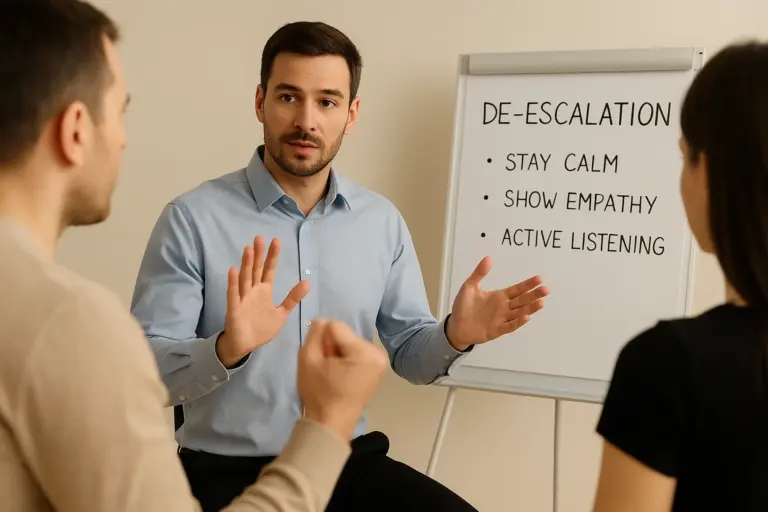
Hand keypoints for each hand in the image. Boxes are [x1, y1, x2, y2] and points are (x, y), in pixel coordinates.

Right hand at [216, 236, 309, 367]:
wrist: (245, 345)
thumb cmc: (261, 328)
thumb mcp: (281, 313)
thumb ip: (292, 298)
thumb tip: (307, 282)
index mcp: (264, 291)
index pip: (269, 270)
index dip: (272, 256)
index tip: (276, 241)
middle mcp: (253, 291)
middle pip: (255, 269)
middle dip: (258, 254)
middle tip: (259, 237)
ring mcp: (242, 299)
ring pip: (244, 278)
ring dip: (246, 264)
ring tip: (248, 248)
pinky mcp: (234, 309)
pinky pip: (233, 295)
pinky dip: (233, 283)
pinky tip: (233, 270)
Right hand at [297, 319, 387, 441]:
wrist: (331, 424)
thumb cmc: (319, 394)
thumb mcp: (308, 359)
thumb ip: (315, 334)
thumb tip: (322, 321)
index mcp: (364, 351)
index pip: (335, 326)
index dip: (322, 340)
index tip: (322, 360)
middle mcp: (377, 353)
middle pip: (345, 334)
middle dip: (332, 346)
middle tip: (326, 369)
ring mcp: (380, 361)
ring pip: (350, 342)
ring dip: (338, 352)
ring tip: (333, 373)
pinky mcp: (378, 368)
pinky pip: (357, 352)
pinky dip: (347, 359)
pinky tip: (341, 375)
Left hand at [446, 256, 547, 350]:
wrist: (455, 326)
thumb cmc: (463, 306)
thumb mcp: (469, 286)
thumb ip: (479, 273)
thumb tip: (488, 258)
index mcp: (499, 297)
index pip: (517, 289)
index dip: (528, 284)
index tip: (540, 278)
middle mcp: (503, 308)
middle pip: (522, 300)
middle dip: (534, 295)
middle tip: (546, 289)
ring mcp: (501, 319)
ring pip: (519, 313)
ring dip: (530, 308)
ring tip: (541, 302)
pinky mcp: (496, 330)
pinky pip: (509, 326)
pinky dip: (518, 322)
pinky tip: (526, 317)